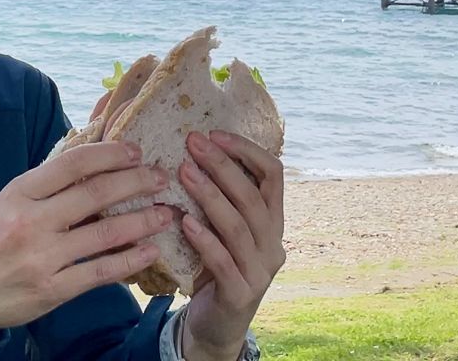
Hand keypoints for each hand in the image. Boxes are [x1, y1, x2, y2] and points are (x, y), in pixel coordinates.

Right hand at [0, 141, 173, 338]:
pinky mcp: (53, 289)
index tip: (136, 151)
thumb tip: (93, 164)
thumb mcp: (9, 201)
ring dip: (142, 221)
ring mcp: (43, 256)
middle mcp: (31, 221)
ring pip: (105, 233)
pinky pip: (100, 271)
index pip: (73, 164)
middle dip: (136, 182)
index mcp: (20, 192)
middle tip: (161, 178)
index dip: (109, 154)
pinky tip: (150, 251)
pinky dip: (130, 260)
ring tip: (165, 213)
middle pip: (95, 194)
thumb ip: (46, 186)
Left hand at [178, 131, 285, 360]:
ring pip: (238, 226)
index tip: (214, 133)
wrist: (216, 324)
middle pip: (253, 196)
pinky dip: (205, 239)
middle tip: (192, 143)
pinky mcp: (240, 294)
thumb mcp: (223, 228)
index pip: (274, 174)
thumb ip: (218, 196)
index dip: (246, 151)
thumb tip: (191, 148)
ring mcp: (259, 271)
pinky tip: (184, 221)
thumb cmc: (214, 266)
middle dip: (222, 165)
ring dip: (210, 195)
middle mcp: (273, 243)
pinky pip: (223, 262)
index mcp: (272, 221)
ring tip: (183, 172)